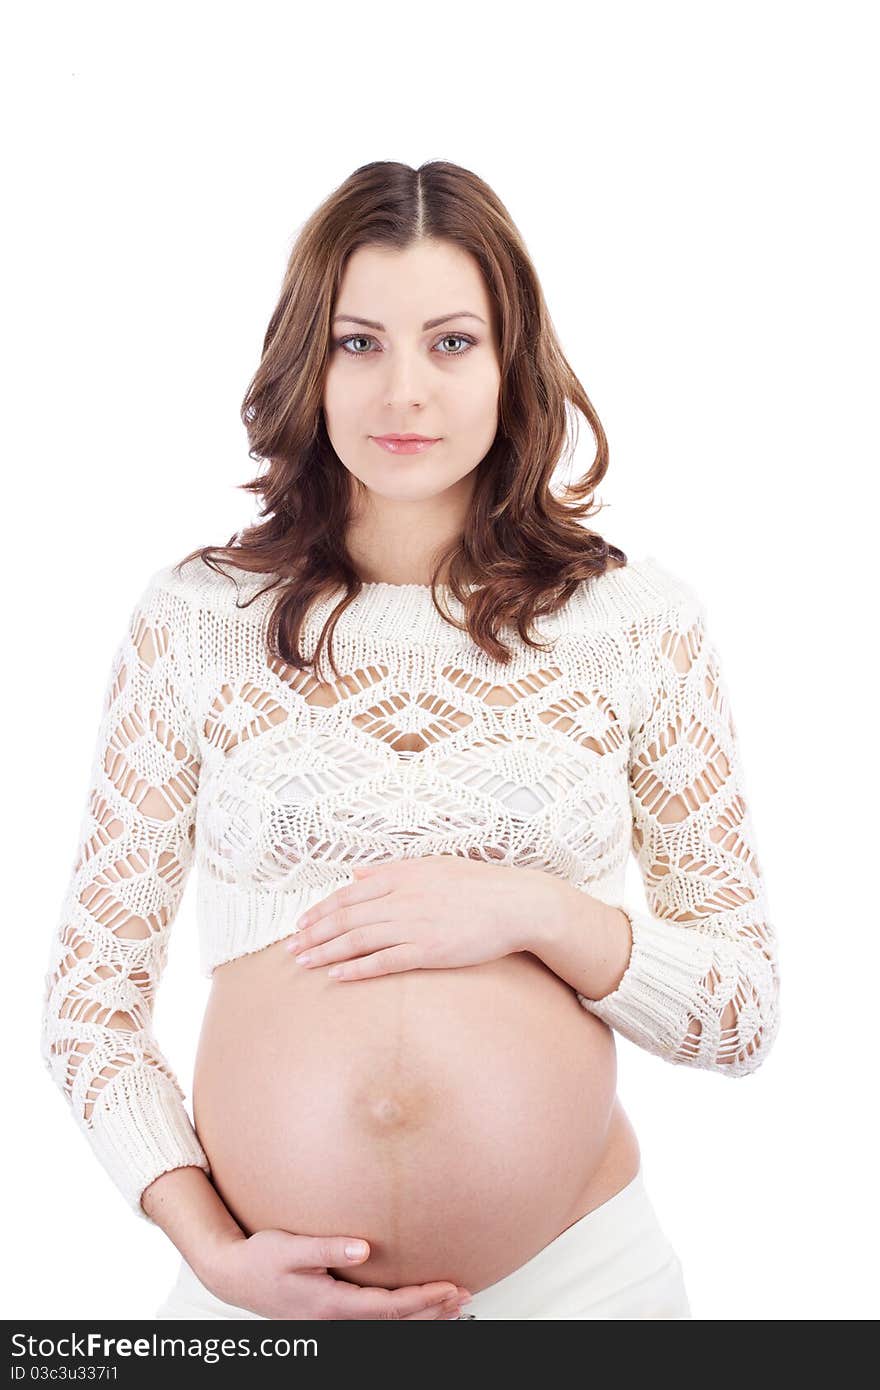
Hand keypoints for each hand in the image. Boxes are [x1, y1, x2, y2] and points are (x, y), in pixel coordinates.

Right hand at [199, 1229, 471, 1320]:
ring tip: (453, 1305)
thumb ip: (326, 1249)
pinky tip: (418, 1310)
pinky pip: (376, 1322)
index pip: (386, 1308)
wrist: (234, 1276)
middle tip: (464, 1296)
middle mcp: (335, 1320)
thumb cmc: (260, 1259)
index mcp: (329, 1305)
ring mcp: (334, 1322)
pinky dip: (402, 1318)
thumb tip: (363, 1248)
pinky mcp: (333, 1316)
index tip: (448, 1287)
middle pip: (394, 1323)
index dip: (421, 1299)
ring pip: (387, 1327)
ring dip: (422, 1318)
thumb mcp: (289, 1248)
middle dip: (432, 1311)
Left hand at [286, 855, 561, 980]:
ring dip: (326, 952)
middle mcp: (403, 899)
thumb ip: (392, 871)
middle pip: (346, 917)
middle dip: (314, 933)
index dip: (321, 910)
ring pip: (358, 939)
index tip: (300, 923)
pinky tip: (337, 976)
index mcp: (402, 876)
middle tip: (290, 948)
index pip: (349, 893)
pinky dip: (357, 969)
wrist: (516, 904)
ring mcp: (414, 925)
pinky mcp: (428, 951)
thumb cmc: (477, 885)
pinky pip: (384, 962)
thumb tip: (357, 873)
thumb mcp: (432, 866)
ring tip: (303, 963)